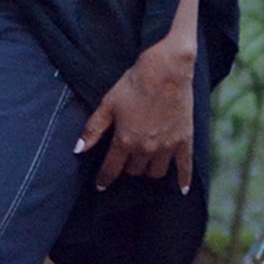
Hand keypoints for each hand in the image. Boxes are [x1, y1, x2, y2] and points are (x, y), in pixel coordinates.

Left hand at [75, 36, 195, 192]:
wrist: (165, 73)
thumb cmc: (132, 86)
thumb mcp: (107, 105)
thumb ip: (93, 130)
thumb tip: (78, 150)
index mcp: (125, 140)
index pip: (112, 168)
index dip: (104, 178)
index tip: (101, 186)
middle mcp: (146, 148)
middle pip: (135, 171)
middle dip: (127, 168)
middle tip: (124, 162)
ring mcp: (167, 147)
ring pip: (156, 172)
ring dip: (148, 171)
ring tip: (143, 165)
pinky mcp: (185, 141)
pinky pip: (185, 167)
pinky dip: (183, 180)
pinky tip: (182, 190)